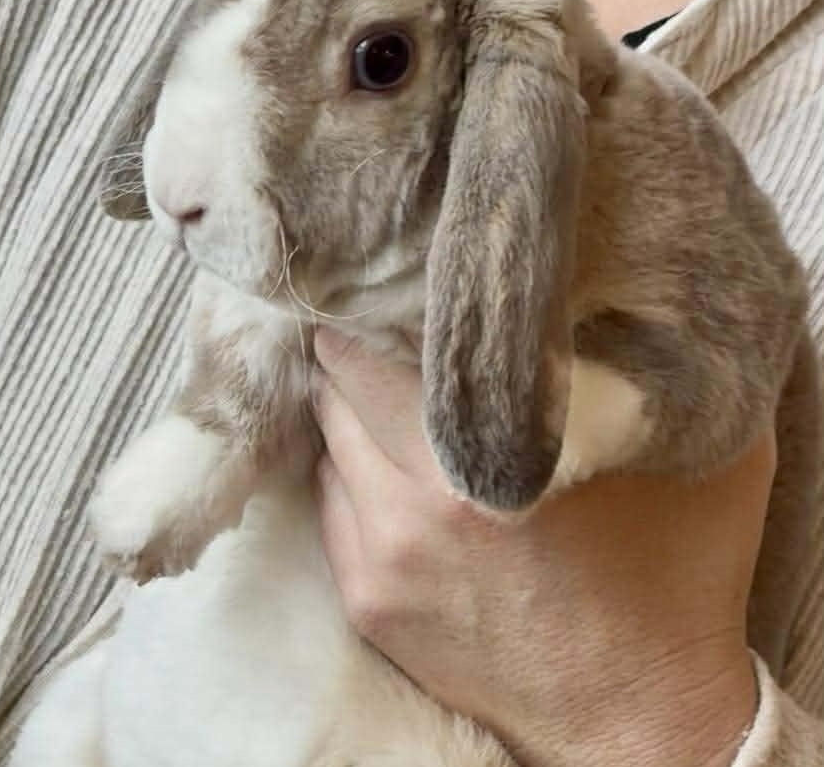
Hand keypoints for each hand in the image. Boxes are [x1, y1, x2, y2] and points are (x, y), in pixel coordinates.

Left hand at [312, 327, 773, 766]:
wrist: (637, 715)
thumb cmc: (671, 580)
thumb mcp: (689, 459)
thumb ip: (643, 369)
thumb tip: (599, 306)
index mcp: (476, 465)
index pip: (367, 359)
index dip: (368, 320)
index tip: (384, 301)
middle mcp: (409, 513)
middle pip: (334, 399)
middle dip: (351, 364)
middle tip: (381, 344)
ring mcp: (378, 563)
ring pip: (327, 453)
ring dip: (350, 424)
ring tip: (390, 410)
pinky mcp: (367, 605)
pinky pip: (333, 510)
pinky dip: (352, 481)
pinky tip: (394, 478)